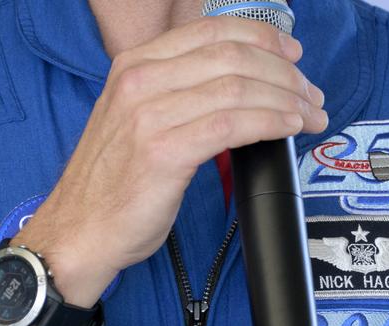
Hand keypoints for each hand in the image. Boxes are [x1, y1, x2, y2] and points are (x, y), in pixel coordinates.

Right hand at [17, 16, 328, 305]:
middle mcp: (139, 81)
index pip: (211, 31)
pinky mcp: (163, 150)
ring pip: (238, 87)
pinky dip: (270, 122)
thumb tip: (241, 88)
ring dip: (286, 99)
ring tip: (309, 115)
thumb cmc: (113, 186)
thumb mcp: (137, 121)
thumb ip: (178, 95)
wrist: (78, 232)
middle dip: (284, 73)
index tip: (292, 58)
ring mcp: (148, 114)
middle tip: (311, 94)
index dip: (262, 38)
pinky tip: (288, 129)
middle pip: (232, 55)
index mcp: (133, 66)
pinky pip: (233, 124)